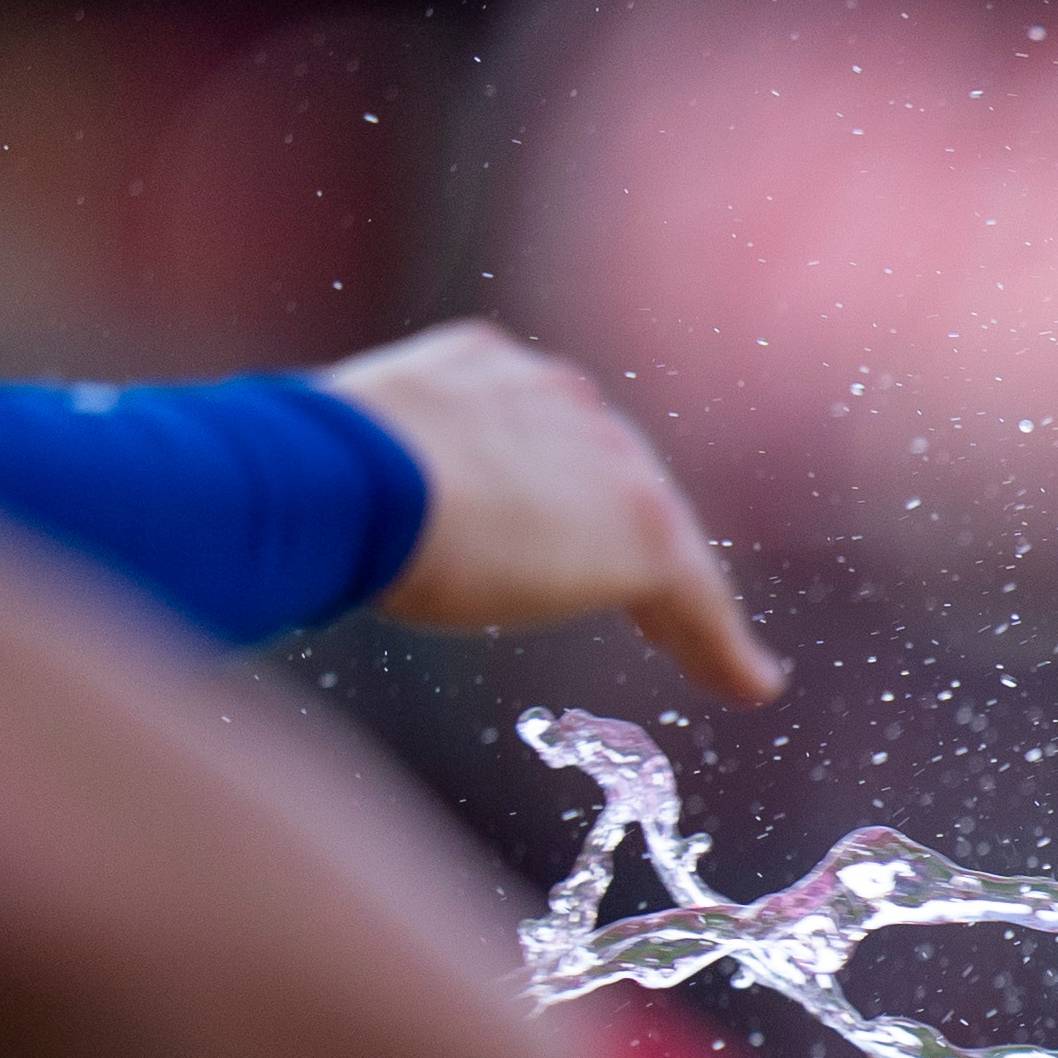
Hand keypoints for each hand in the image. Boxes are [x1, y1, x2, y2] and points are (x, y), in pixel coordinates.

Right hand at [320, 320, 784, 702]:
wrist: (348, 476)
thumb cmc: (307, 478)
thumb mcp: (341, 468)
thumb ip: (368, 482)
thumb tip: (311, 516)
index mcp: (484, 372)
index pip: (547, 432)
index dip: (567, 483)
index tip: (571, 520)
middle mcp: (558, 400)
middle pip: (617, 476)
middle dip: (631, 535)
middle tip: (659, 604)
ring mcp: (609, 461)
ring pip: (660, 536)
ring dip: (684, 601)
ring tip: (716, 657)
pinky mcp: (642, 528)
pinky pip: (696, 595)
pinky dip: (722, 646)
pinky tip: (749, 684)